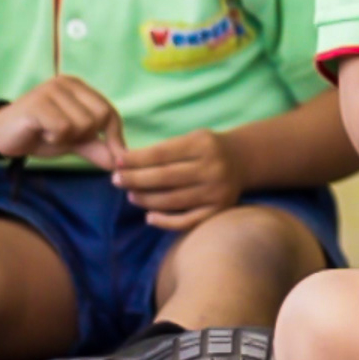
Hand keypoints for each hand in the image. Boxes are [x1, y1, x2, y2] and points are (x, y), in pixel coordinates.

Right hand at [0, 75, 125, 169]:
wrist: (1, 136)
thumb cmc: (39, 135)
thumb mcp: (73, 141)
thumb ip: (96, 147)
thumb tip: (120, 161)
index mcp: (79, 88)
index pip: (110, 112)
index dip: (114, 136)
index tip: (116, 157)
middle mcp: (68, 83)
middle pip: (99, 117)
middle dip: (85, 136)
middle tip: (62, 136)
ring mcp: (52, 90)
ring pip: (82, 124)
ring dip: (66, 138)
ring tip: (48, 132)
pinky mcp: (38, 102)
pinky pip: (62, 128)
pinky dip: (54, 138)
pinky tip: (40, 132)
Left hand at [112, 128, 243, 230]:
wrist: (242, 160)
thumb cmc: (207, 148)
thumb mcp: (192, 138)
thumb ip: (165, 150)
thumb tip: (126, 162)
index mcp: (202, 144)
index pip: (161, 154)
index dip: (136, 159)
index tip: (117, 162)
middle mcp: (211, 168)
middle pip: (165, 177)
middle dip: (136, 179)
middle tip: (116, 180)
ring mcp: (216, 191)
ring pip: (172, 200)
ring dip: (146, 200)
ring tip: (130, 195)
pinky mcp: (218, 210)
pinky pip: (187, 221)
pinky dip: (165, 221)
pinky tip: (149, 217)